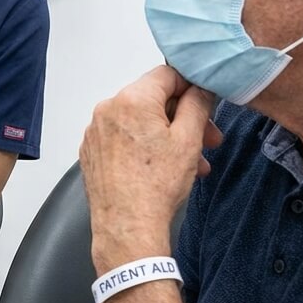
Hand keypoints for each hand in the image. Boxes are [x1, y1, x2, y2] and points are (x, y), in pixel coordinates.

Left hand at [80, 66, 221, 272]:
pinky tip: (166, 169)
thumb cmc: (157, 186)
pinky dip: (145, 147)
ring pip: (140, 122)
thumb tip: (199, 88)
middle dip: (184, 118)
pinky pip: (124, 139)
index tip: (206, 104)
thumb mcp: (189, 139)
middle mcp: (107, 109)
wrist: (128, 227)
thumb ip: (197, 104)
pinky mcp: (92, 152)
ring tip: (194, 163)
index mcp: (131, 99)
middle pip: (153, 100)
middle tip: (209, 139)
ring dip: (169, 137)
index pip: (166, 74)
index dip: (191, 87)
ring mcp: (96, 132)